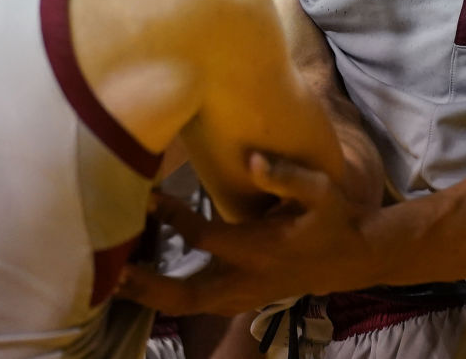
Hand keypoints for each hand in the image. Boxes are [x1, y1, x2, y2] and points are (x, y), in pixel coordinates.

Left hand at [118, 151, 383, 316]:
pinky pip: (198, 306)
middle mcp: (246, 278)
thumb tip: (252, 159)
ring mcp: (243, 295)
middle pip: (186, 295)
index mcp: (260, 248)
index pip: (205, 237)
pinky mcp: (242, 300)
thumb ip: (287, 176)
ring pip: (189, 306)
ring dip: (152, 296)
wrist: (353, 258)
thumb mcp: (321, 189)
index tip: (148, 196)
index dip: (174, 217)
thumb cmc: (334, 217)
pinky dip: (169, 299)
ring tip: (116, 279)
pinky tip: (145, 285)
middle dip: (147, 286)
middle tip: (112, 270)